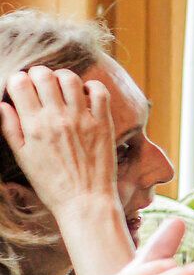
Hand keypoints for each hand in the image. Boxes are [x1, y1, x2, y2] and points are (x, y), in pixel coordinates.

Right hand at [1, 67, 116, 219]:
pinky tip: (84, 95)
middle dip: (38, 74)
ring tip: (60, 87)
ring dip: (62, 77)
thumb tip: (2, 104)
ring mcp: (82, 118)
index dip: (18, 80)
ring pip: (69, 78)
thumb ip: (10, 128)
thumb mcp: (22, 157)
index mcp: (34, 126)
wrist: (85, 200)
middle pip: (44, 75)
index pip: (20, 84)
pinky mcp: (103, 122)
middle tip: (40, 84)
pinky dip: (91, 86)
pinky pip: (99, 91)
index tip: (21, 87)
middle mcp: (57, 118)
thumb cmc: (51, 183)